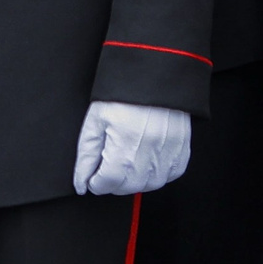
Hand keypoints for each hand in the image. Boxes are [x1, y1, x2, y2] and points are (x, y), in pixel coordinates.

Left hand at [74, 101, 192, 195]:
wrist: (154, 75)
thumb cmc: (123, 94)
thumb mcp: (95, 121)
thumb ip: (87, 156)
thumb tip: (81, 184)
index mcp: (124, 147)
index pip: (107, 183)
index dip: (95, 182)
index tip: (93, 175)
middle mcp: (149, 156)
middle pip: (127, 188)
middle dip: (112, 181)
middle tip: (108, 161)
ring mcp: (168, 155)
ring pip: (148, 186)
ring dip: (133, 179)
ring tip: (128, 155)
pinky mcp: (181, 152)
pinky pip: (168, 176)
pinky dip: (155, 173)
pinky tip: (147, 156)